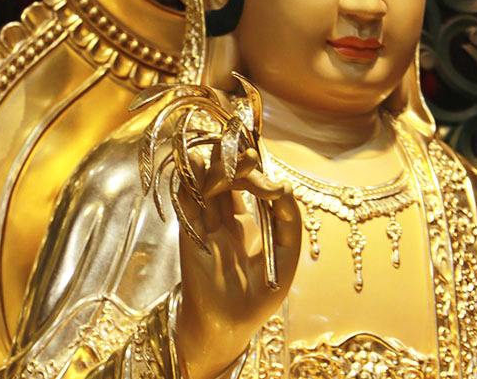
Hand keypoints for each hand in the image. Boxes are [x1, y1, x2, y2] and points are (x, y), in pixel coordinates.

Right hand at [175, 145, 300, 378]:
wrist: (233, 323)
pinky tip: (196, 169)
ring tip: (225, 152)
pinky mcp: (190, 236)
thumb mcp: (287, 251)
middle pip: (224, 178)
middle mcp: (222, 218)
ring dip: (213, 168)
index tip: (270, 183)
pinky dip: (189, 186)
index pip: (248, 183)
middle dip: (234, 163)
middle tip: (246, 155)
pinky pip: (187, 205)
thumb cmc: (262, 290)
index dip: (257, 174)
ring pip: (204, 186)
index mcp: (246, 219)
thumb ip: (289, 218)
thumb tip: (283, 184)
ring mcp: (204, 225)